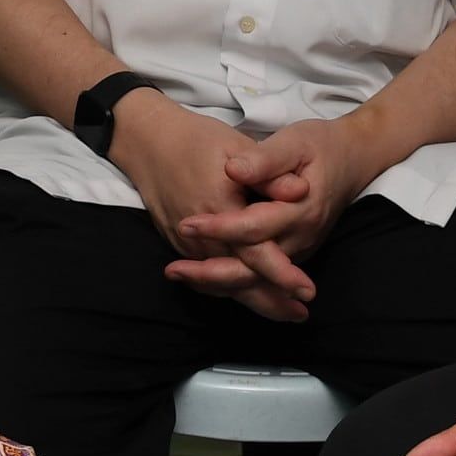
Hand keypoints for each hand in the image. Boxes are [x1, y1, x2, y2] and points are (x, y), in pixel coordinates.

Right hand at [105, 96, 311, 313]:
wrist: (148, 142)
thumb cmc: (196, 140)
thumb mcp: (237, 146)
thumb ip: (269, 173)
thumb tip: (302, 190)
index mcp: (220, 211)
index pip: (256, 254)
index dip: (283, 275)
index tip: (307, 290)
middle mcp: (201, 237)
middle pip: (240, 280)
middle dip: (271, 301)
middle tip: (301, 314)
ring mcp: (186, 245)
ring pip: (222, 284)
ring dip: (252, 300)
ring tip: (283, 311)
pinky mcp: (178, 245)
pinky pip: (205, 278)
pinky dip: (227, 290)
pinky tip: (246, 295)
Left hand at [164, 114, 370, 320]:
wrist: (354, 159)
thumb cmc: (322, 145)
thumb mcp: (296, 141)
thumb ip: (266, 159)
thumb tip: (234, 169)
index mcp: (301, 209)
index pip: (254, 227)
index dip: (219, 228)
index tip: (186, 224)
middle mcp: (301, 237)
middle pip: (254, 267)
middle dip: (212, 272)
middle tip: (172, 270)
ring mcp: (299, 249)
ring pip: (256, 279)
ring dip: (217, 282)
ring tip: (177, 275)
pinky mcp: (294, 252)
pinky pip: (261, 277)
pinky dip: (231, 281)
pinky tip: (201, 277)